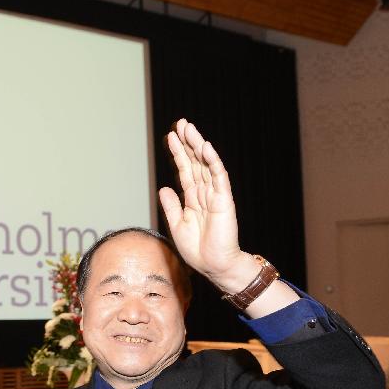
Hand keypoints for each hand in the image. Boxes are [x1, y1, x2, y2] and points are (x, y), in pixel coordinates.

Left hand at [159, 119, 248, 289]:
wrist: (214, 265)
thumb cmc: (197, 250)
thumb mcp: (177, 225)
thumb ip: (172, 206)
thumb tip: (164, 188)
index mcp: (193, 198)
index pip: (185, 170)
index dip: (178, 153)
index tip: (171, 136)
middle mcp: (204, 193)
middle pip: (195, 162)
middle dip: (188, 142)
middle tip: (181, 124)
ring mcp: (214, 194)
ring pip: (206, 164)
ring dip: (198, 146)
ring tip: (189, 128)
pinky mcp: (224, 199)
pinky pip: (219, 177)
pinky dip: (213, 161)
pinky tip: (206, 147)